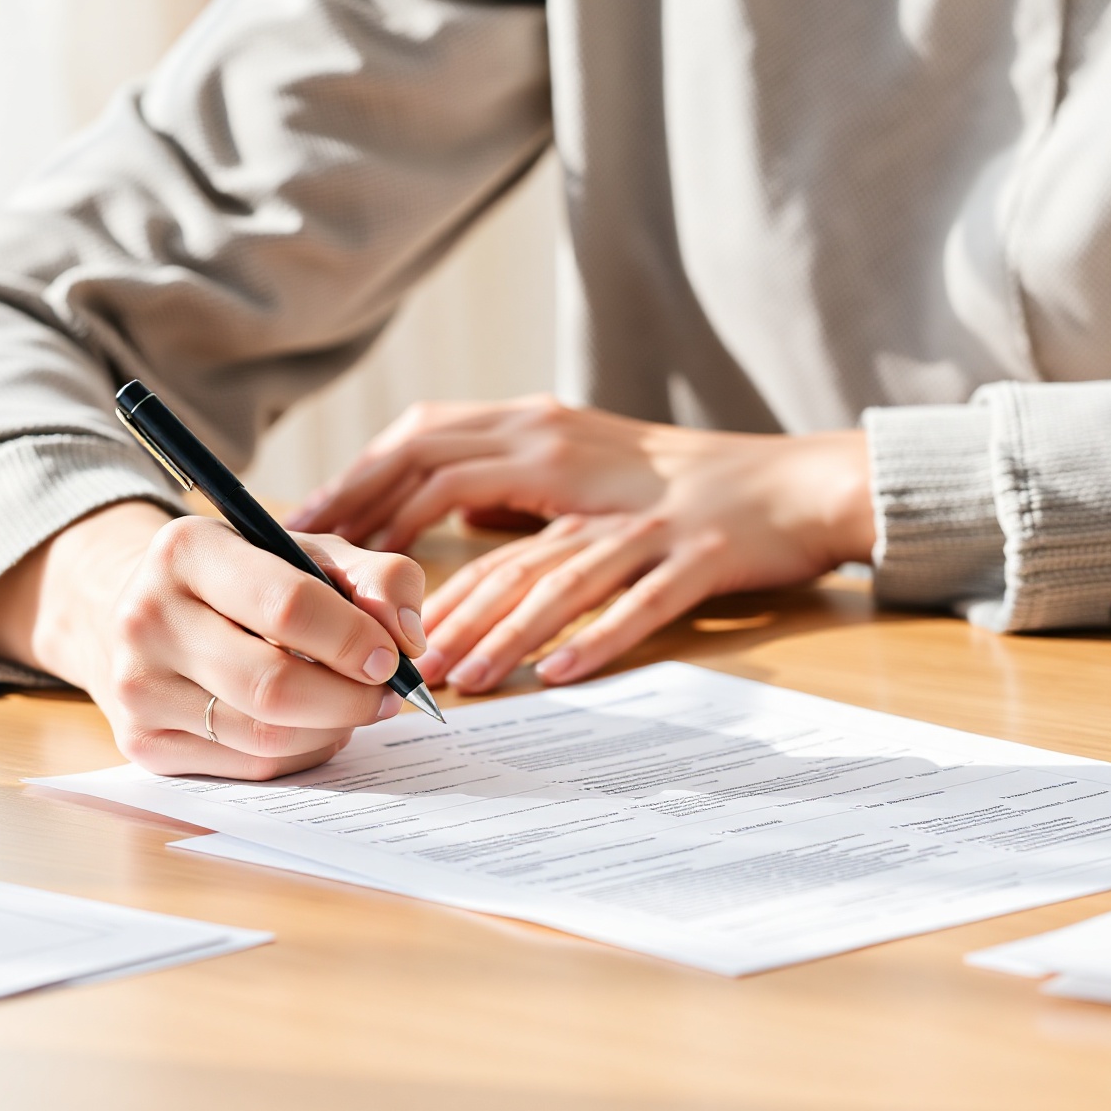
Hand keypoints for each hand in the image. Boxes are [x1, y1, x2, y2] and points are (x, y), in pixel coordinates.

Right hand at [0, 501, 427, 778]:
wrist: (137, 610)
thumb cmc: (242, 577)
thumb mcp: (305, 550)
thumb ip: (376, 577)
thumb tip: (409, 640)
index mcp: (186, 549)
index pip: (286, 604)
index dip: (352, 638)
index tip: (392, 656)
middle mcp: (146, 618)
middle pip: (274, 685)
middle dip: (350, 698)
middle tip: (387, 693)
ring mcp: (137, 688)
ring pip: (264, 737)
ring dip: (331, 729)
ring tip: (353, 705)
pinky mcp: (142, 744)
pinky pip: (247, 767)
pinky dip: (300, 752)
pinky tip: (311, 725)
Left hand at [287, 398, 874, 693]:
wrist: (794, 482)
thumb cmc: (680, 481)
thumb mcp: (583, 464)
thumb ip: (512, 482)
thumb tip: (432, 514)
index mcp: (547, 436)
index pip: (434, 454)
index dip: (370, 491)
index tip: (316, 539)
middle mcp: (582, 466)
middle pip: (479, 517)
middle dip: (415, 577)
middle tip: (365, 634)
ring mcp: (641, 517)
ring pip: (551, 572)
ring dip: (497, 626)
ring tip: (452, 674)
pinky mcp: (696, 556)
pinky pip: (636, 602)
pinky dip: (596, 638)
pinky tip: (558, 675)